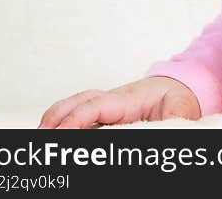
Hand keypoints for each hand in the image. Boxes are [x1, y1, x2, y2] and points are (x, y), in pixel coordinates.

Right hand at [37, 76, 200, 128]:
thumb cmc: (176, 96)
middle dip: (56, 117)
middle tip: (41, 135)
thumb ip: (175, 115)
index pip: (95, 105)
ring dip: (54, 117)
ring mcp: (106, 104)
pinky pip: (79, 112)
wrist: (178, 86)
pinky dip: (62, 119)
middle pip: (78, 101)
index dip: (76, 118)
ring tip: (39, 134)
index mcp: (128, 98)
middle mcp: (112, 99)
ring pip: (74, 105)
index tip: (61, 132)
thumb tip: (171, 125)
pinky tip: (52, 131)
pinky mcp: (104, 112)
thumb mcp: (181, 106)